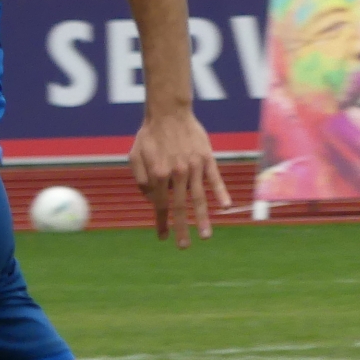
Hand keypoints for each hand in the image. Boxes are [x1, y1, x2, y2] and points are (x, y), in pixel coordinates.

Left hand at [129, 111, 230, 248]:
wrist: (169, 112)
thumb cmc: (149, 135)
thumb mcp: (135, 157)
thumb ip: (141, 180)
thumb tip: (153, 200)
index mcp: (158, 174)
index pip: (160, 205)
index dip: (161, 222)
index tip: (162, 238)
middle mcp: (177, 173)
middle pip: (179, 206)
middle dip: (181, 229)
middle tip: (183, 247)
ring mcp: (194, 166)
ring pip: (199, 197)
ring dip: (202, 219)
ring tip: (204, 236)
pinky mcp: (207, 158)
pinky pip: (215, 179)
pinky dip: (220, 193)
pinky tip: (224, 207)